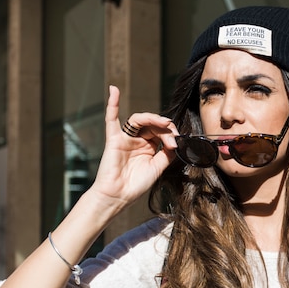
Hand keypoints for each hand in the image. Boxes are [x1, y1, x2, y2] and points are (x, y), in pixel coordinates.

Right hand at [89, 85, 178, 208]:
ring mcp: (125, 138)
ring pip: (139, 120)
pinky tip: (114, 90)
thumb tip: (176, 141)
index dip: (170, 134)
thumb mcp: (158, 168)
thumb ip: (167, 154)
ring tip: (163, 122)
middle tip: (172, 137)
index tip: (176, 143)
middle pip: (152, 124)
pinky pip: (111, 119)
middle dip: (165, 128)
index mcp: (148, 147)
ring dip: (153, 118)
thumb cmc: (136, 185)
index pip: (161, 132)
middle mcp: (137, 140)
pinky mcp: (114, 139)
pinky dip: (113, 103)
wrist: (118, 196)